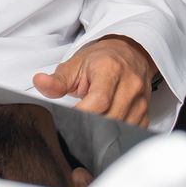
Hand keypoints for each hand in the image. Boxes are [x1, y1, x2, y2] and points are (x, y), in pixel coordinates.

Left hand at [32, 35, 156, 126]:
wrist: (129, 53)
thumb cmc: (101, 59)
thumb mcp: (75, 64)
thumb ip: (57, 79)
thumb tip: (39, 83)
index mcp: (110, 70)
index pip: (99, 100)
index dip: (83, 114)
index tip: (70, 119)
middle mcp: (130, 85)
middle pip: (111, 118)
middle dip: (92, 125)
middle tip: (76, 125)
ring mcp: (141, 101)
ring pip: (123, 127)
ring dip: (104, 132)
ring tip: (89, 126)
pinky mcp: (146, 113)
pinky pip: (133, 131)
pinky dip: (117, 133)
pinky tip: (105, 129)